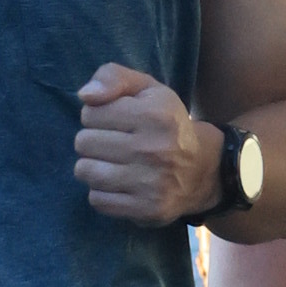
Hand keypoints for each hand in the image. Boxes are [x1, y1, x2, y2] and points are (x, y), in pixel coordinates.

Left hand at [73, 65, 213, 225]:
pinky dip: (102, 192)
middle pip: (83, 143)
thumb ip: (113, 77)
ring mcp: (151, 183)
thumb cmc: (165, 123)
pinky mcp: (146, 210)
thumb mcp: (146, 89)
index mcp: (155, 114)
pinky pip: (97, 200)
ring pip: (85, 171)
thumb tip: (85, 96)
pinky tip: (120, 184)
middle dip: (93, 141)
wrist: (202, 169)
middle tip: (115, 144)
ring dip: (93, 167)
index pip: (90, 113)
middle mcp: (154, 149)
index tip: (117, 122)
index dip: (98, 116)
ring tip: (112, 163)